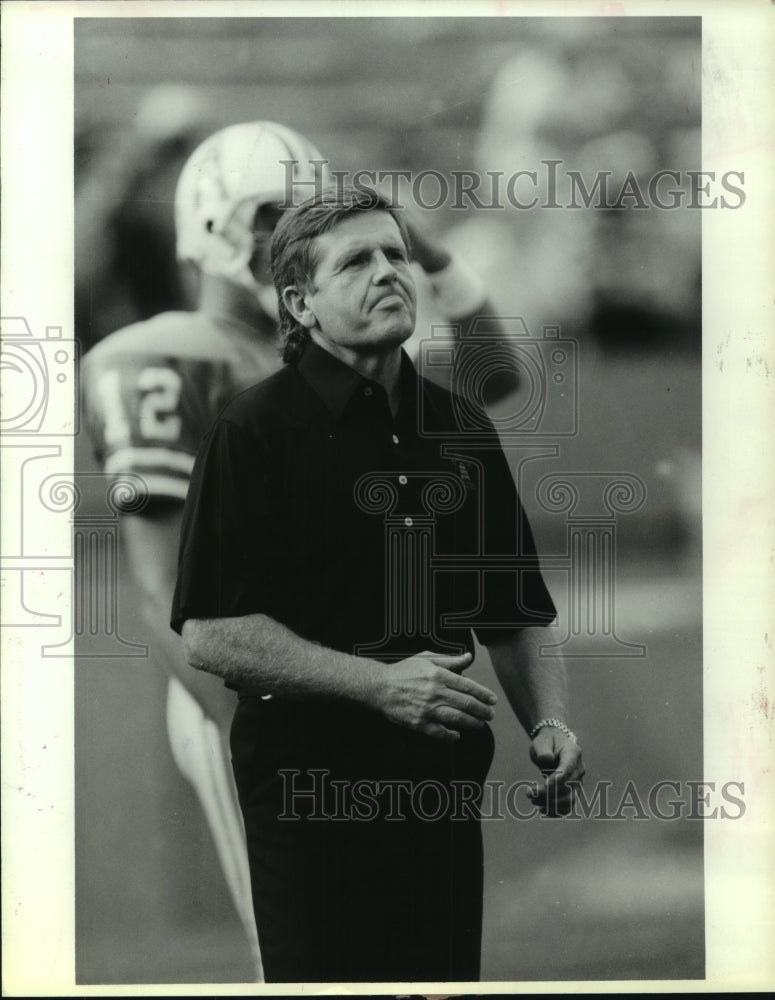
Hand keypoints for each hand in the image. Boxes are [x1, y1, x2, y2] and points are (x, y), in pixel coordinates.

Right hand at [375, 650, 497, 742]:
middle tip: (490, 714)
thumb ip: (449, 660)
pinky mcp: (419, 723)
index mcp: (438, 675)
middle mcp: (435, 692)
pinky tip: (457, 734)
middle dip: (483, 710)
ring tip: (480, 724)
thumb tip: (468, 658)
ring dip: (473, 723)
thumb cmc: (403, 671)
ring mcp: (427, 709)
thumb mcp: (426, 658)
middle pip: (467, 704)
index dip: (483, 694)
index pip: (468, 686)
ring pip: (458, 719)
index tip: (492, 699)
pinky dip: (451, 735)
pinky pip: (441, 733)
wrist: (379, 687)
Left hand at [527, 726, 584, 815]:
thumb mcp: (542, 741)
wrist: (553, 745)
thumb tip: (546, 760)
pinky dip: (556, 811)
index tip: (546, 784)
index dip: (559, 778)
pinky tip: (541, 810)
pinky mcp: (573, 792)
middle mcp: (579, 769)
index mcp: (573, 753)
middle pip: (569, 787)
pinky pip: (568, 806)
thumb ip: (543, 750)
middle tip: (530, 793)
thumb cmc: (546, 742)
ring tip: (533, 800)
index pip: (569, 768)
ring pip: (570, 800)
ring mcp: (578, 782)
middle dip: (549, 794)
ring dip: (551, 804)